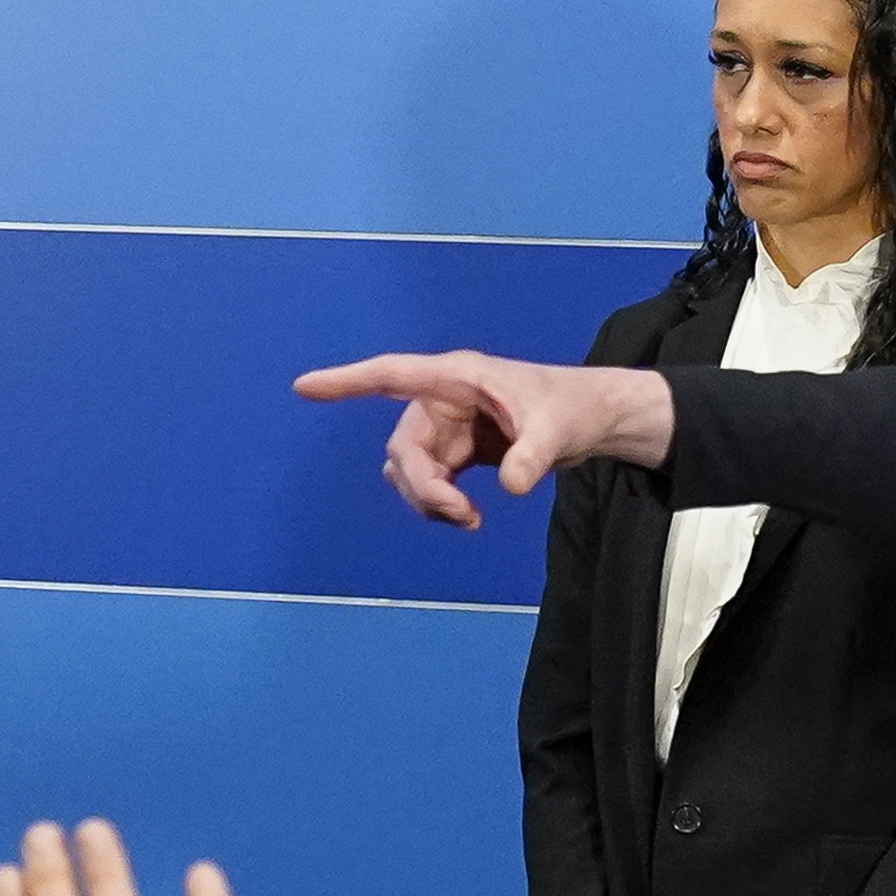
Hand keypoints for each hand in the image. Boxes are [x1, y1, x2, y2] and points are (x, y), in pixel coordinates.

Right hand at [290, 352, 675, 529]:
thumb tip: (510, 486)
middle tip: (460, 516)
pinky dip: (438, 505)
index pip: (391, 375)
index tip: (304, 387)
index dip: (347, 381)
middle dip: (421, 487)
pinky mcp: (455, 451)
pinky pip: (426, 482)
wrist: (591, 422)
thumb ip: (533, 456)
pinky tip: (468, 518)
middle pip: (403, 448)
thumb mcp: (558, 430)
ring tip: (469, 520)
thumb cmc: (572, 408)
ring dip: (428, 501)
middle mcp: (441, 400)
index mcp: (456, 378)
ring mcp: (445, 428)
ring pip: (409, 471)